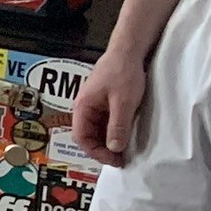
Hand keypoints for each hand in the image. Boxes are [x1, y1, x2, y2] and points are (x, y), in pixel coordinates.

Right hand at [73, 47, 146, 166]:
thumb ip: (118, 126)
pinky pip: (105, 123)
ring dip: (108, 142)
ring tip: (124, 150)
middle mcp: (85, 108)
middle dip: (102, 149)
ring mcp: (94, 105)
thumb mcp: (123, 102)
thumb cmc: (122, 72)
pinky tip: (124, 136)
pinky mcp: (104, 103)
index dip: (96, 152)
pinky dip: (113, 132)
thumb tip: (114, 148)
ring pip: (96, 130)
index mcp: (83, 107)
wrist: (128, 51)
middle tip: (120, 159)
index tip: (114, 160)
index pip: (81, 138)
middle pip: (87, 136)